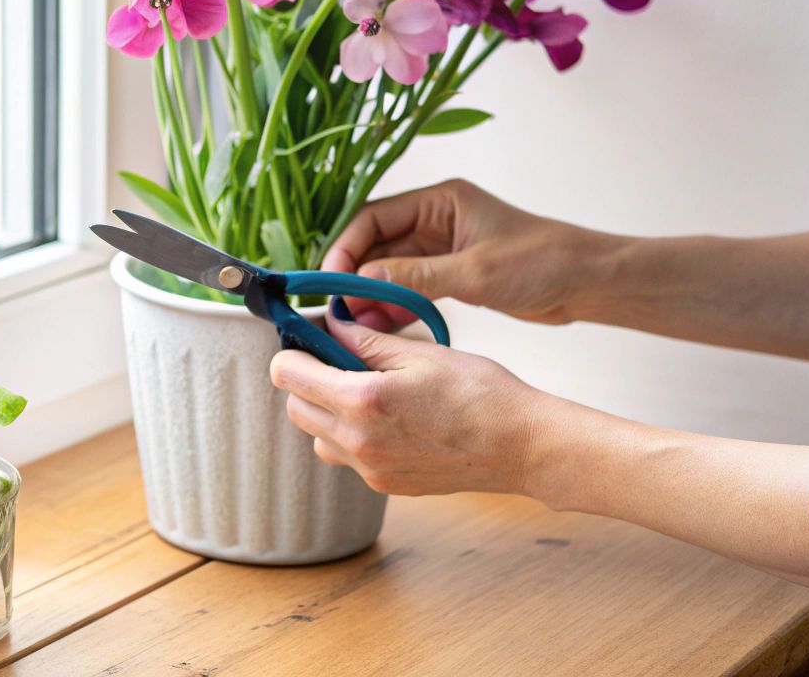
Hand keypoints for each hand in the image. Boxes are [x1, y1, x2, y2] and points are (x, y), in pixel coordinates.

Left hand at [268, 309, 553, 496]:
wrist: (522, 448)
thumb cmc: (480, 394)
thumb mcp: (421, 353)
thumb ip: (365, 341)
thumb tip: (329, 323)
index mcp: (362, 401)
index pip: (287, 375)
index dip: (294, 351)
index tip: (312, 340)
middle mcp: (357, 442)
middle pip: (295, 408)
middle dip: (308, 381)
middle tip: (343, 360)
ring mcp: (370, 470)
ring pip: (318, 437)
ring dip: (328, 412)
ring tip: (369, 392)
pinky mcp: (386, 485)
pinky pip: (347, 457)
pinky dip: (353, 436)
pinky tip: (391, 418)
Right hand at [322, 179, 612, 329]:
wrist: (589, 282)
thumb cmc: (543, 262)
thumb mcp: (476, 271)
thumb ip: (416, 276)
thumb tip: (361, 282)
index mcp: (439, 201)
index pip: (373, 217)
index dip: (346, 247)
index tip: (329, 280)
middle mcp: (434, 220)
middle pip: (376, 244)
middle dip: (354, 275)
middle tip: (337, 309)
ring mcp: (442, 249)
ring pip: (389, 269)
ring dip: (371, 295)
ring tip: (355, 324)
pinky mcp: (451, 275)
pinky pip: (409, 288)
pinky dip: (394, 306)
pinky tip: (379, 328)